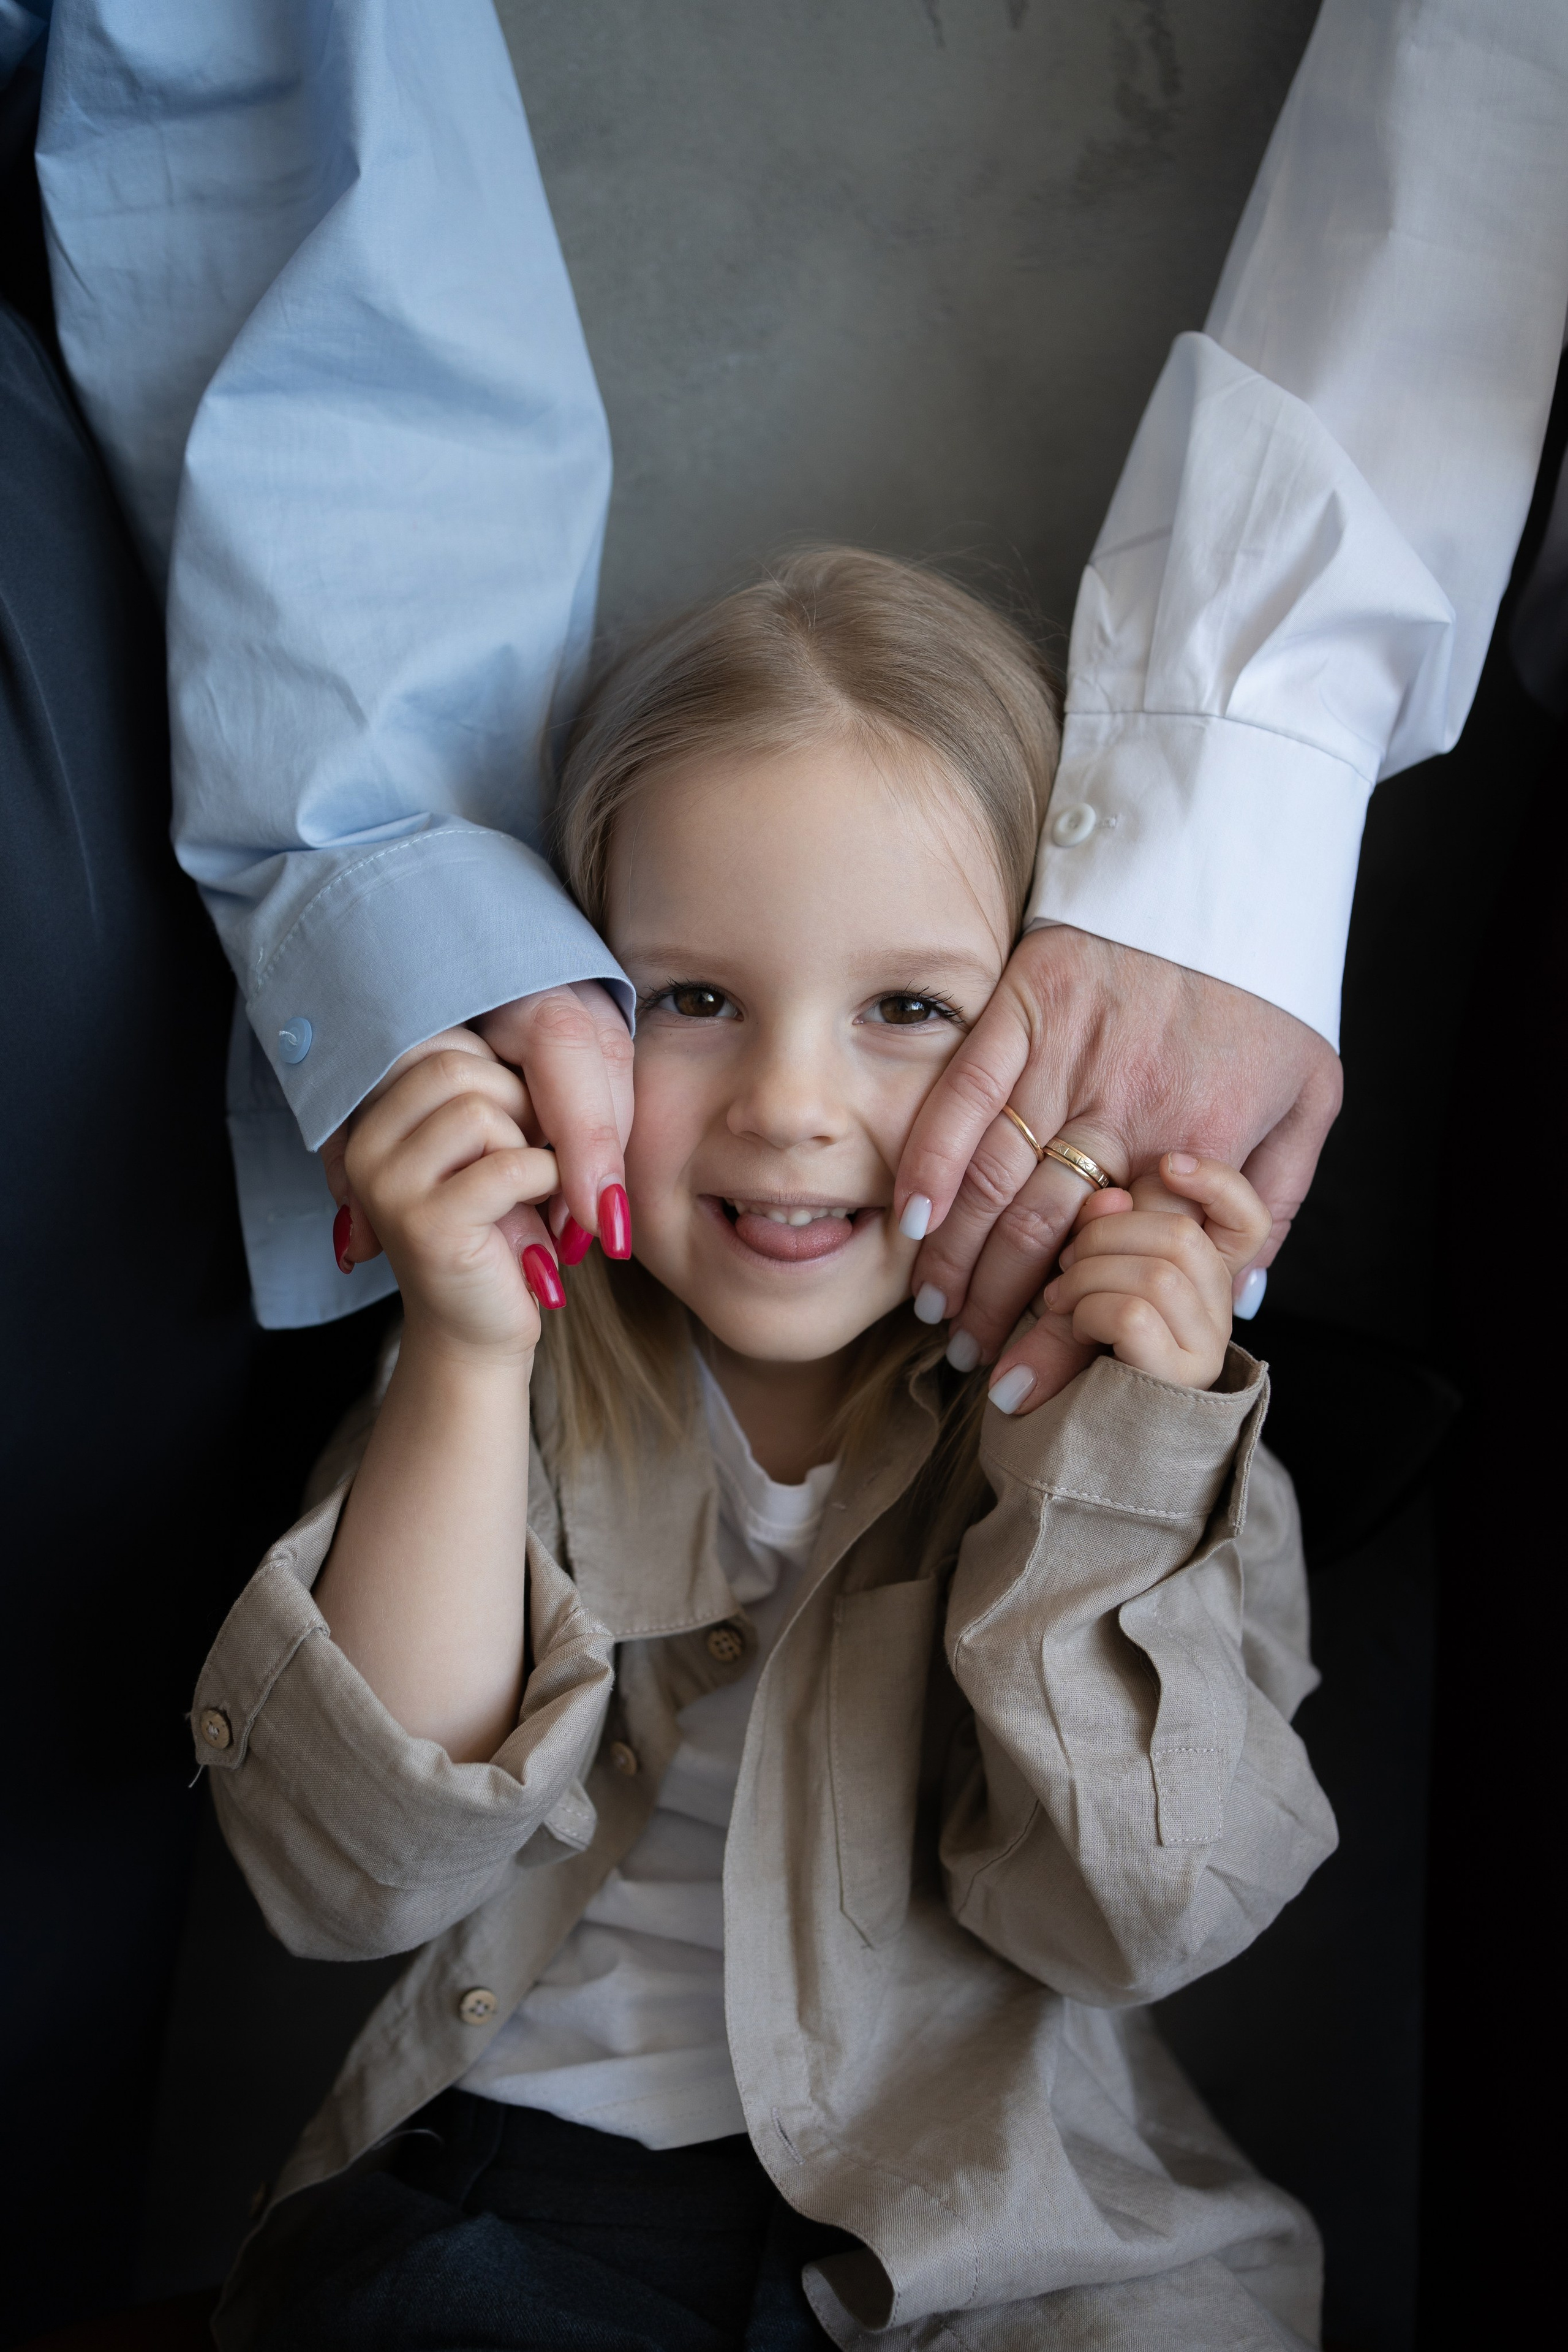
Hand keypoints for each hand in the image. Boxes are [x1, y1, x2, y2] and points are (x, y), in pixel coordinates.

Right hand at [324, 979, 633, 1274]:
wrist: (482, 1331)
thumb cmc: (499, 1229)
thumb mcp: (494, 1144)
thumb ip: (490, 1087)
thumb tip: (533, 1013)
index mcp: (374, 1114)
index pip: (443, 1040)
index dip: (504, 1077)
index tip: (520, 1131)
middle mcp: (366, 1142)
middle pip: (460, 1066)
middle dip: (521, 1108)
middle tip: (530, 1166)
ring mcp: (385, 1182)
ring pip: (482, 1110)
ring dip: (530, 1151)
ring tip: (525, 1197)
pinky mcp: (423, 1222)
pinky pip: (510, 1167)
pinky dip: (545, 1187)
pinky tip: (537, 1222)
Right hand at [896, 927, 1340, 1411]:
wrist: (1233, 870)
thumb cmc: (1270, 996)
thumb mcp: (1313, 1099)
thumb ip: (1278, 1203)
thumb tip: (1241, 1296)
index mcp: (1202, 1142)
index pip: (1128, 1265)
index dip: (1076, 1333)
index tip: (1037, 1383)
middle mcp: (1130, 1109)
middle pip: (1051, 1235)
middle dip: (1004, 1311)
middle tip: (973, 1361)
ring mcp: (1070, 1056)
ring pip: (999, 1177)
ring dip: (958, 1255)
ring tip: (935, 1313)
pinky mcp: (1026, 1006)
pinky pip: (966, 1094)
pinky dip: (933, 1160)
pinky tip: (913, 1220)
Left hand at [994, 1155, 1270, 1403]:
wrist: (1070, 1450)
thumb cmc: (1073, 1357)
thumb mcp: (1082, 1286)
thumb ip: (1100, 1238)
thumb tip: (1109, 1197)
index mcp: (1204, 1280)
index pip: (1247, 1219)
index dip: (1217, 1181)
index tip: (1169, 1163)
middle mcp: (1218, 1312)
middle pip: (1182, 1235)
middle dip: (1106, 1234)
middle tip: (1066, 1263)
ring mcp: (1204, 1348)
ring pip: (1158, 1272)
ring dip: (1090, 1275)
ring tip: (1059, 1299)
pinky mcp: (1178, 1381)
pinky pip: (1134, 1313)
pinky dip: (1088, 1309)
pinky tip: (1071, 1324)